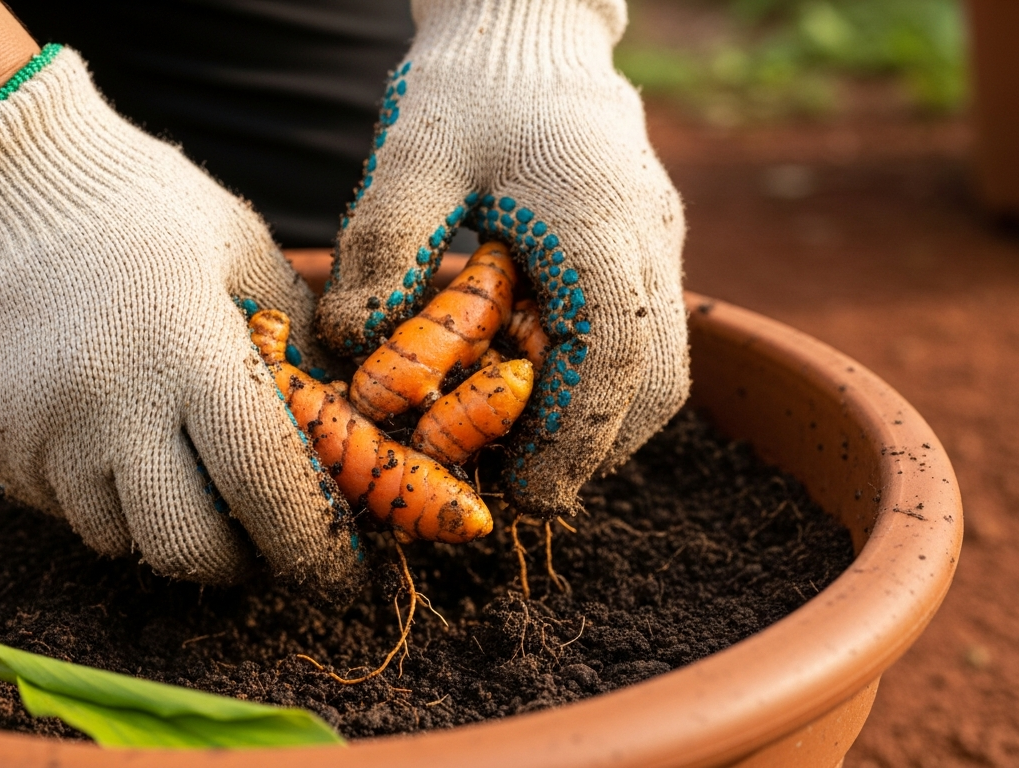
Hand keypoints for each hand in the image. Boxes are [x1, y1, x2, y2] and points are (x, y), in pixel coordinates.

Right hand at [0, 47, 358, 588]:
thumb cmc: (141, 202)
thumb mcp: (243, 247)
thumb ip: (295, 334)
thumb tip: (340, 411)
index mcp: (191, 355)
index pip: (264, 488)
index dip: (308, 545)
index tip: (333, 569)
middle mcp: (111, 408)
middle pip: (185, 546)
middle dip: (235, 559)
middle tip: (256, 538)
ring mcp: (40, 432)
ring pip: (117, 538)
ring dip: (161, 526)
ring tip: (179, 474)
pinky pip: (57, 507)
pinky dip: (96, 496)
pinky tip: (108, 438)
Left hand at [317, 0, 689, 516]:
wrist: (529, 23)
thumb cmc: (468, 84)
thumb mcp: (410, 159)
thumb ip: (384, 251)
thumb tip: (356, 351)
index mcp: (596, 217)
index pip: (612, 357)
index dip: (575, 439)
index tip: (529, 495)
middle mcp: (649, 234)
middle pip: (655, 381)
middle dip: (592, 449)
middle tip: (517, 484)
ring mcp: (662, 238)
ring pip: (662, 367)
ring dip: (603, 423)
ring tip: (524, 447)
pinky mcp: (651, 242)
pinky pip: (649, 337)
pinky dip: (605, 384)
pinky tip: (540, 387)